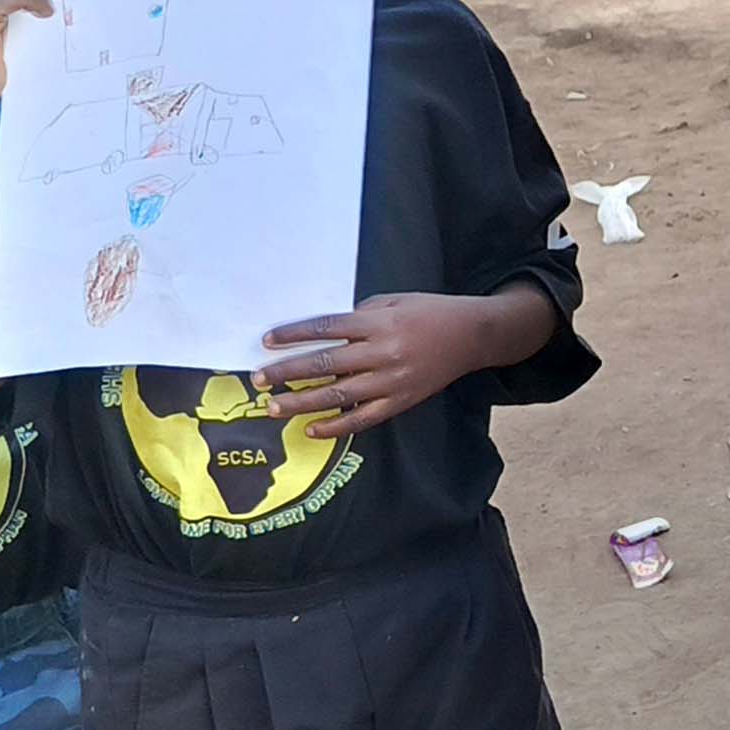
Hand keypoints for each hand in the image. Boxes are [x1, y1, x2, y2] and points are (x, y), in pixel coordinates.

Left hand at [250, 293, 499, 439]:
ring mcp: (392, 381)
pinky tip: (311, 428)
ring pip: (338, 395)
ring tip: (273, 406)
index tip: (268, 341)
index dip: (295, 335)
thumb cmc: (429, 313)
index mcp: (380, 323)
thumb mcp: (393, 302)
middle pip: (326, 364)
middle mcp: (384, 353)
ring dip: (302, 401)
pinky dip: (335, 426)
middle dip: (287, 371)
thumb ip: (358, 317)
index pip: (327, 328)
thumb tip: (321, 333)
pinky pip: (363, 418)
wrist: (471, 336)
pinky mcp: (400, 401)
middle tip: (259, 378)